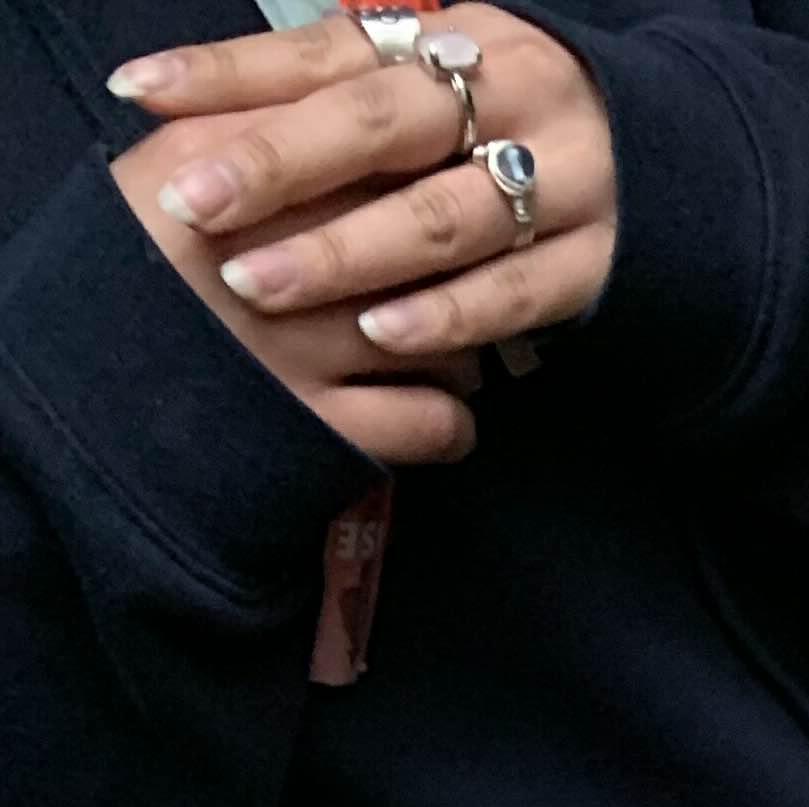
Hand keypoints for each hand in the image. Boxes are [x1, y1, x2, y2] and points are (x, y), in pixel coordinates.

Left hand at [109, 10, 614, 363]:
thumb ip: (315, 92)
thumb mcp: (418, 92)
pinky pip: (514, 292)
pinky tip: (381, 334)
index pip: (323, 52)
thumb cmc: (498, 135)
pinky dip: (444, 315)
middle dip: (278, 165)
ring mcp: (560, 177)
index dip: (229, 72)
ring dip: (346, 252)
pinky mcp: (596, 261)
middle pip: (378, 124)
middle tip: (195, 206)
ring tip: (261, 283)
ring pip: (442, 215)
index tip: (140, 95)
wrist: (667, 171)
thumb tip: (164, 94)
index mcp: (448, 41)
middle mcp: (507, 93)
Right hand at [111, 126, 480, 463]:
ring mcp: (305, 353)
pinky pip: (436, 422)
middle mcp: (277, 259)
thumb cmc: (139, 267)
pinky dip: (450, 420)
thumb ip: (251, 128)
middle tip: (446, 267)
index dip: (413, 175)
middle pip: (417, 241)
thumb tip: (345, 109)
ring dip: (454, 339)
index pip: (368, 156)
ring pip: (442, 332)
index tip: (423, 192)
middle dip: (444, 256)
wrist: (93, 386)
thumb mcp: (174, 169)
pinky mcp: (323, 434)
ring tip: (436, 341)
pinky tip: (436, 410)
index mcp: (237, 180)